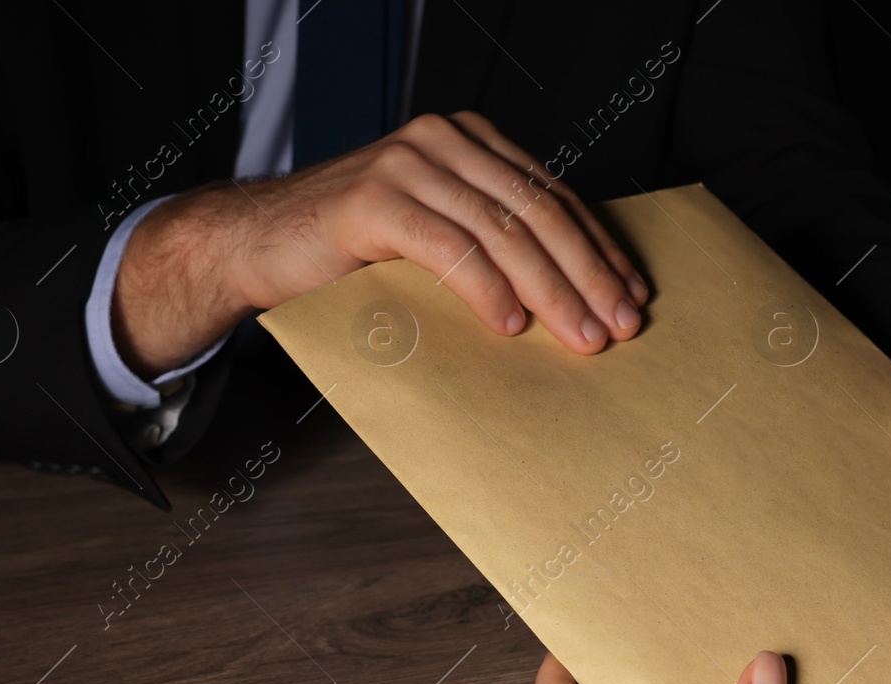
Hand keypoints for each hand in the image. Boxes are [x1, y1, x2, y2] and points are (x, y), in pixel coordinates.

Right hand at [114, 111, 648, 373]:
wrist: (258, 242)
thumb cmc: (352, 249)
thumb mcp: (435, 231)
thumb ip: (489, 238)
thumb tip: (571, 291)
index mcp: (469, 140)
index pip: (553, 196)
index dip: (599, 248)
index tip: (633, 295)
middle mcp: (444, 139)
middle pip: (538, 212)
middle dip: (587, 274)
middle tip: (620, 326)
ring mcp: (408, 164)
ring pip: (502, 232)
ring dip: (551, 291)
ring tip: (580, 336)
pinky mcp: (374, 199)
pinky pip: (449, 247)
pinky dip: (486, 289)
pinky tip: (511, 324)